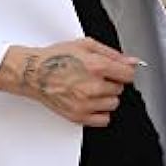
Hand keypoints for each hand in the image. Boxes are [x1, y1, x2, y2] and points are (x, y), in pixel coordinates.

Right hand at [0, 37, 139, 126]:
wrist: (33, 73)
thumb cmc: (56, 57)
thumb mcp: (86, 46)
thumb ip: (113, 54)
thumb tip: (132, 61)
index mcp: (97, 66)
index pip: (128, 75)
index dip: (123, 71)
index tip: (116, 71)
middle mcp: (92, 87)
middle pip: (120, 90)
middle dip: (111, 83)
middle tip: (96, 77)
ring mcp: (85, 103)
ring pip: (113, 104)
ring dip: (106, 97)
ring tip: (91, 89)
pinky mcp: (78, 116)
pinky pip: (104, 120)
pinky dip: (100, 112)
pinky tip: (91, 102)